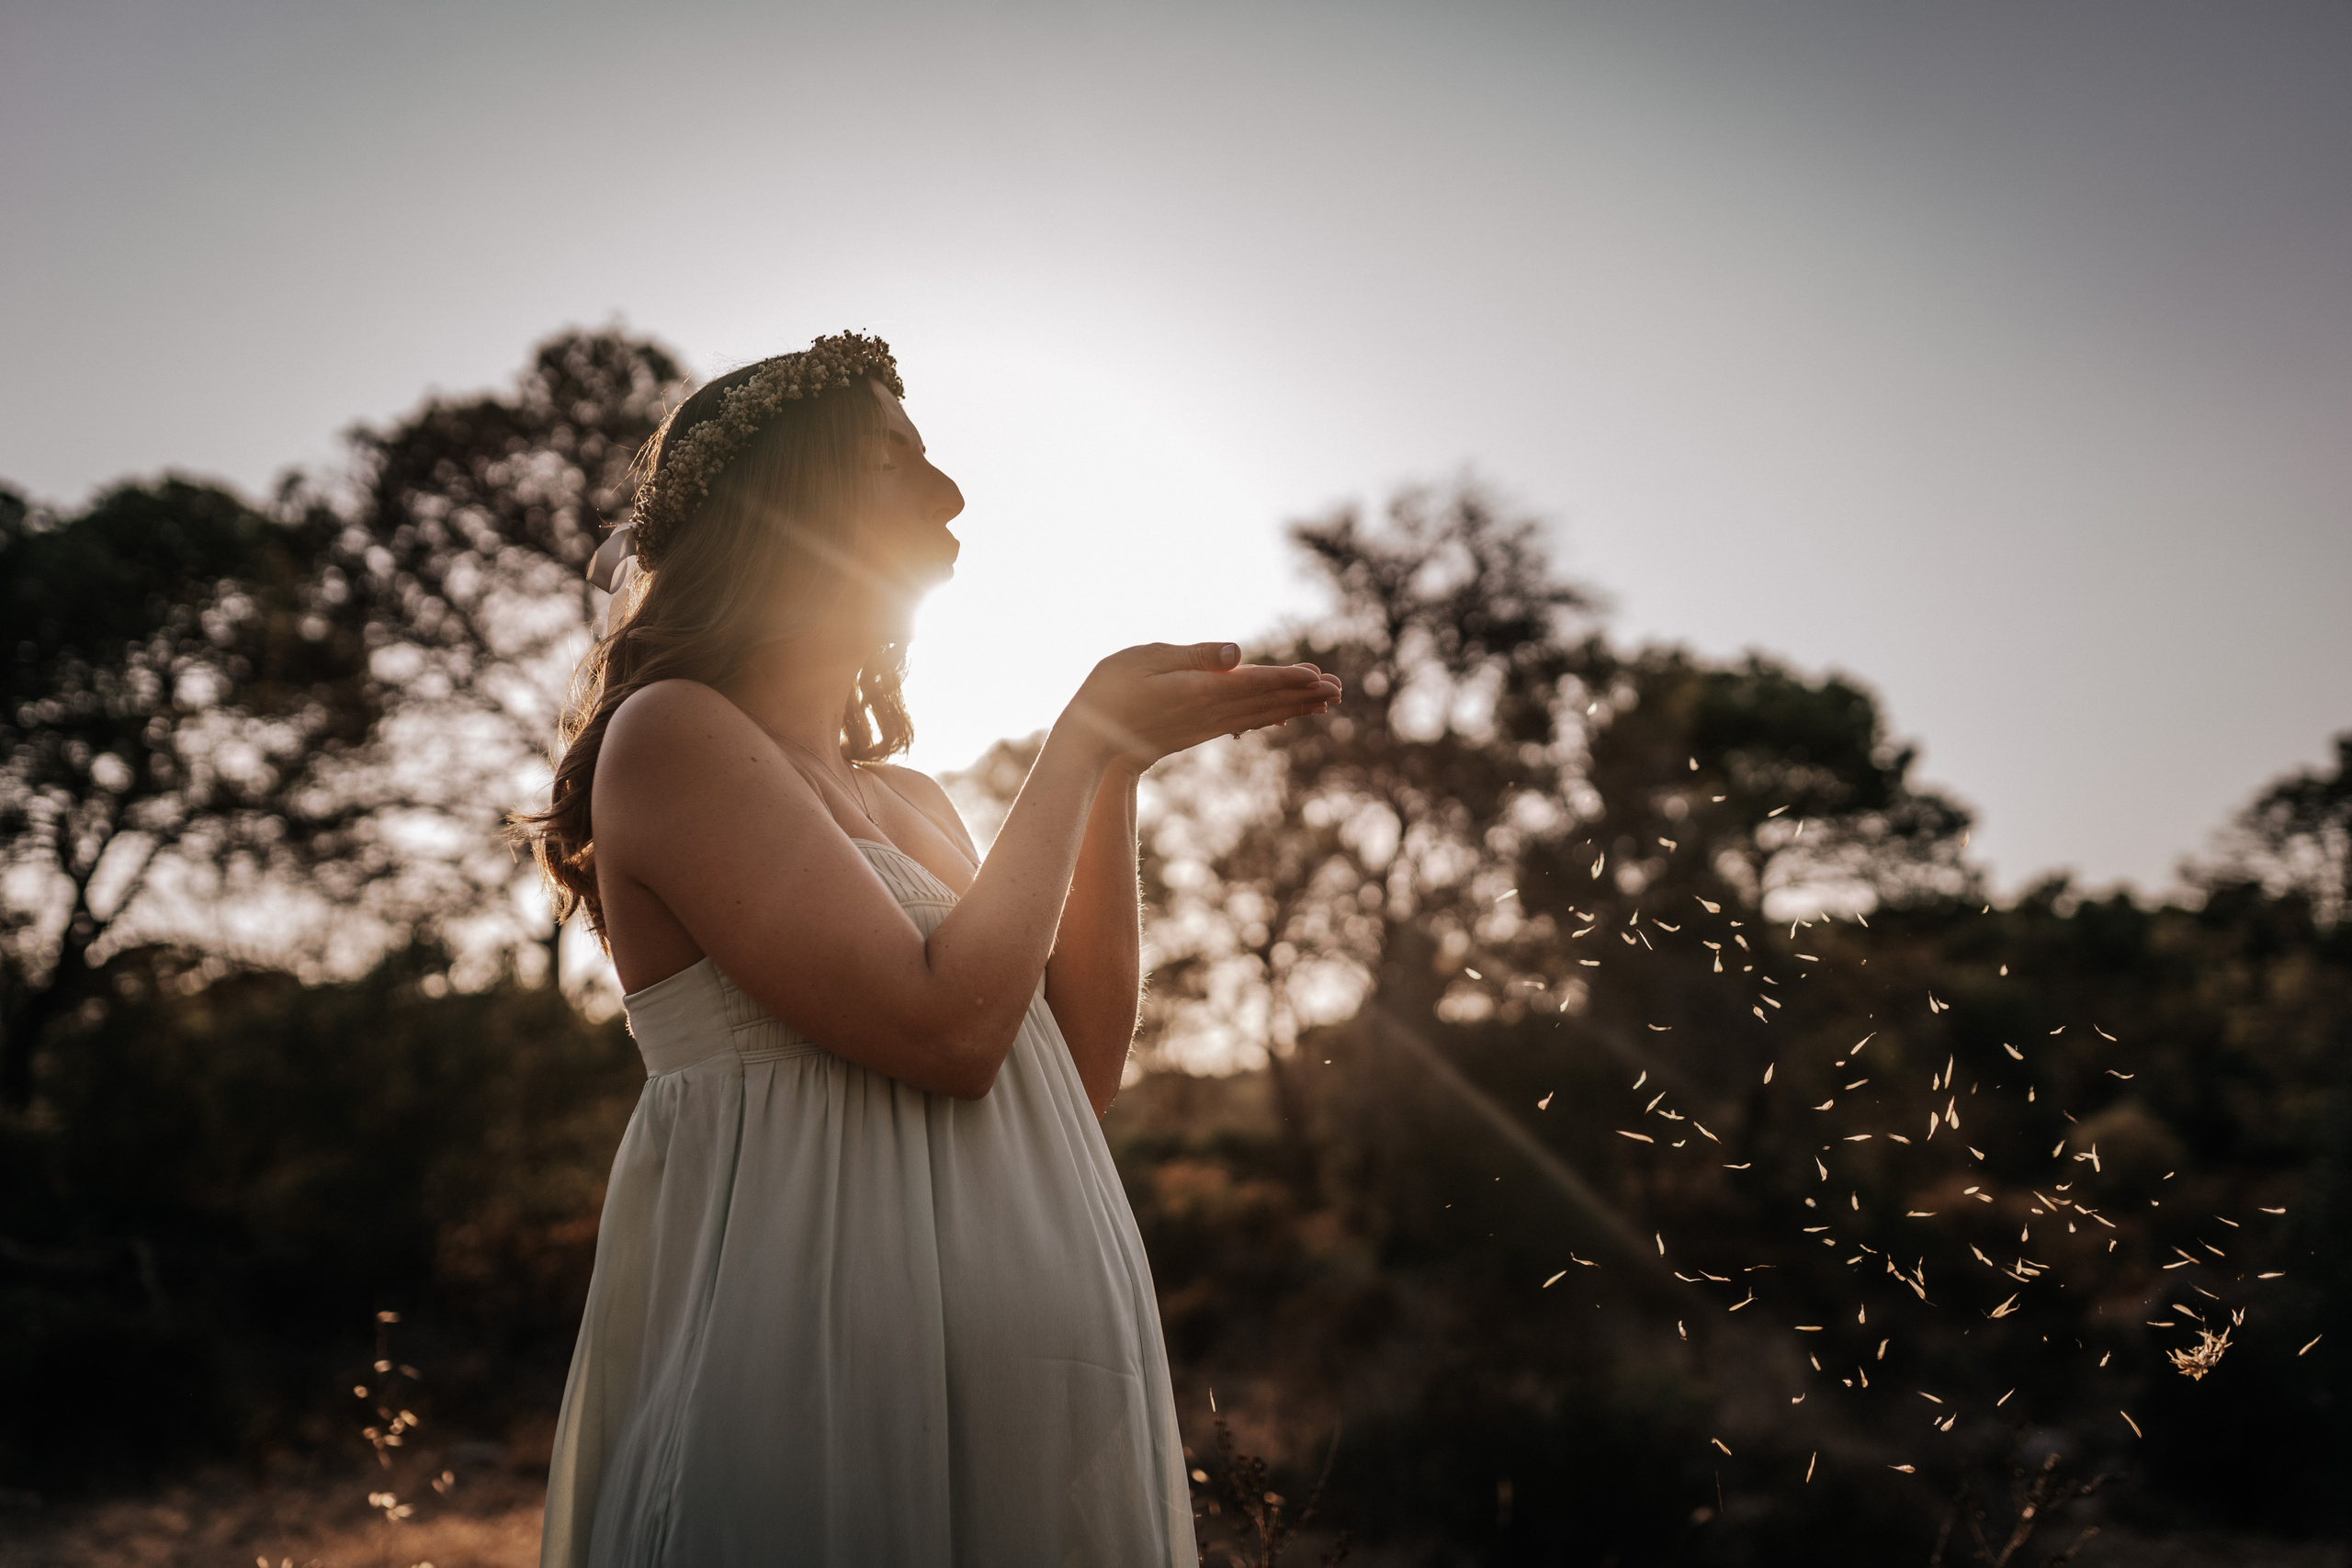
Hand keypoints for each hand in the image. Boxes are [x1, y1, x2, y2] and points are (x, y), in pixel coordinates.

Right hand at [1063, 643, 1341, 770]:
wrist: (1090, 742)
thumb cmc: (1109, 691)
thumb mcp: (1147, 659)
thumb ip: (1195, 655)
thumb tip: (1238, 652)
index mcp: (1200, 691)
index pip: (1255, 683)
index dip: (1289, 679)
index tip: (1320, 677)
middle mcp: (1209, 712)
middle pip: (1266, 701)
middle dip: (1303, 695)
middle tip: (1339, 689)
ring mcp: (1203, 725)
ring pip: (1258, 715)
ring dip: (1292, 707)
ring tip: (1324, 703)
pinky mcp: (1195, 731)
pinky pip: (1241, 723)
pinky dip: (1267, 717)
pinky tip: (1281, 717)